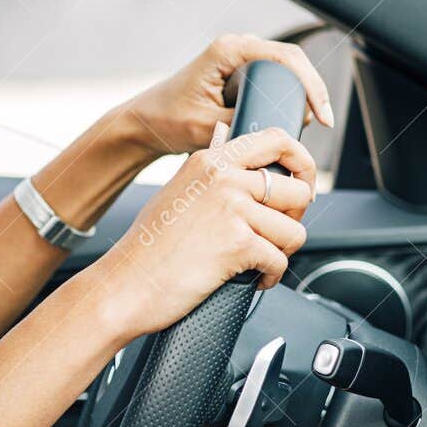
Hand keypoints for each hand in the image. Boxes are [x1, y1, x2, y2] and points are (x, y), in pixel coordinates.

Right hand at [95, 127, 316, 339]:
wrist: (124, 286)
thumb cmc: (147, 249)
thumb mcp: (177, 195)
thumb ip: (214, 179)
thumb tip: (253, 172)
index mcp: (209, 161)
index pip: (276, 140)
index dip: (301, 161)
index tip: (301, 182)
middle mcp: (223, 179)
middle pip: (297, 189)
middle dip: (294, 218)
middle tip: (275, 236)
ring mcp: (231, 209)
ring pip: (294, 229)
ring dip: (281, 252)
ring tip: (258, 262)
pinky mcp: (238, 244)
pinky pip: (280, 260)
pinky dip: (269, 277)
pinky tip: (250, 280)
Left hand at [120, 34, 334, 157]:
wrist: (145, 122)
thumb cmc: (167, 121)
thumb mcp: (207, 125)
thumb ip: (245, 120)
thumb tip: (284, 124)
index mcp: (228, 50)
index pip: (286, 58)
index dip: (311, 85)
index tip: (321, 116)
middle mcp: (236, 46)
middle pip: (291, 62)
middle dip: (308, 92)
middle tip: (314, 125)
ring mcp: (239, 56)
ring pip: (284, 72)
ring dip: (296, 96)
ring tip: (298, 126)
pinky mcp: (239, 70)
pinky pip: (272, 80)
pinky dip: (283, 98)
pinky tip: (287, 121)